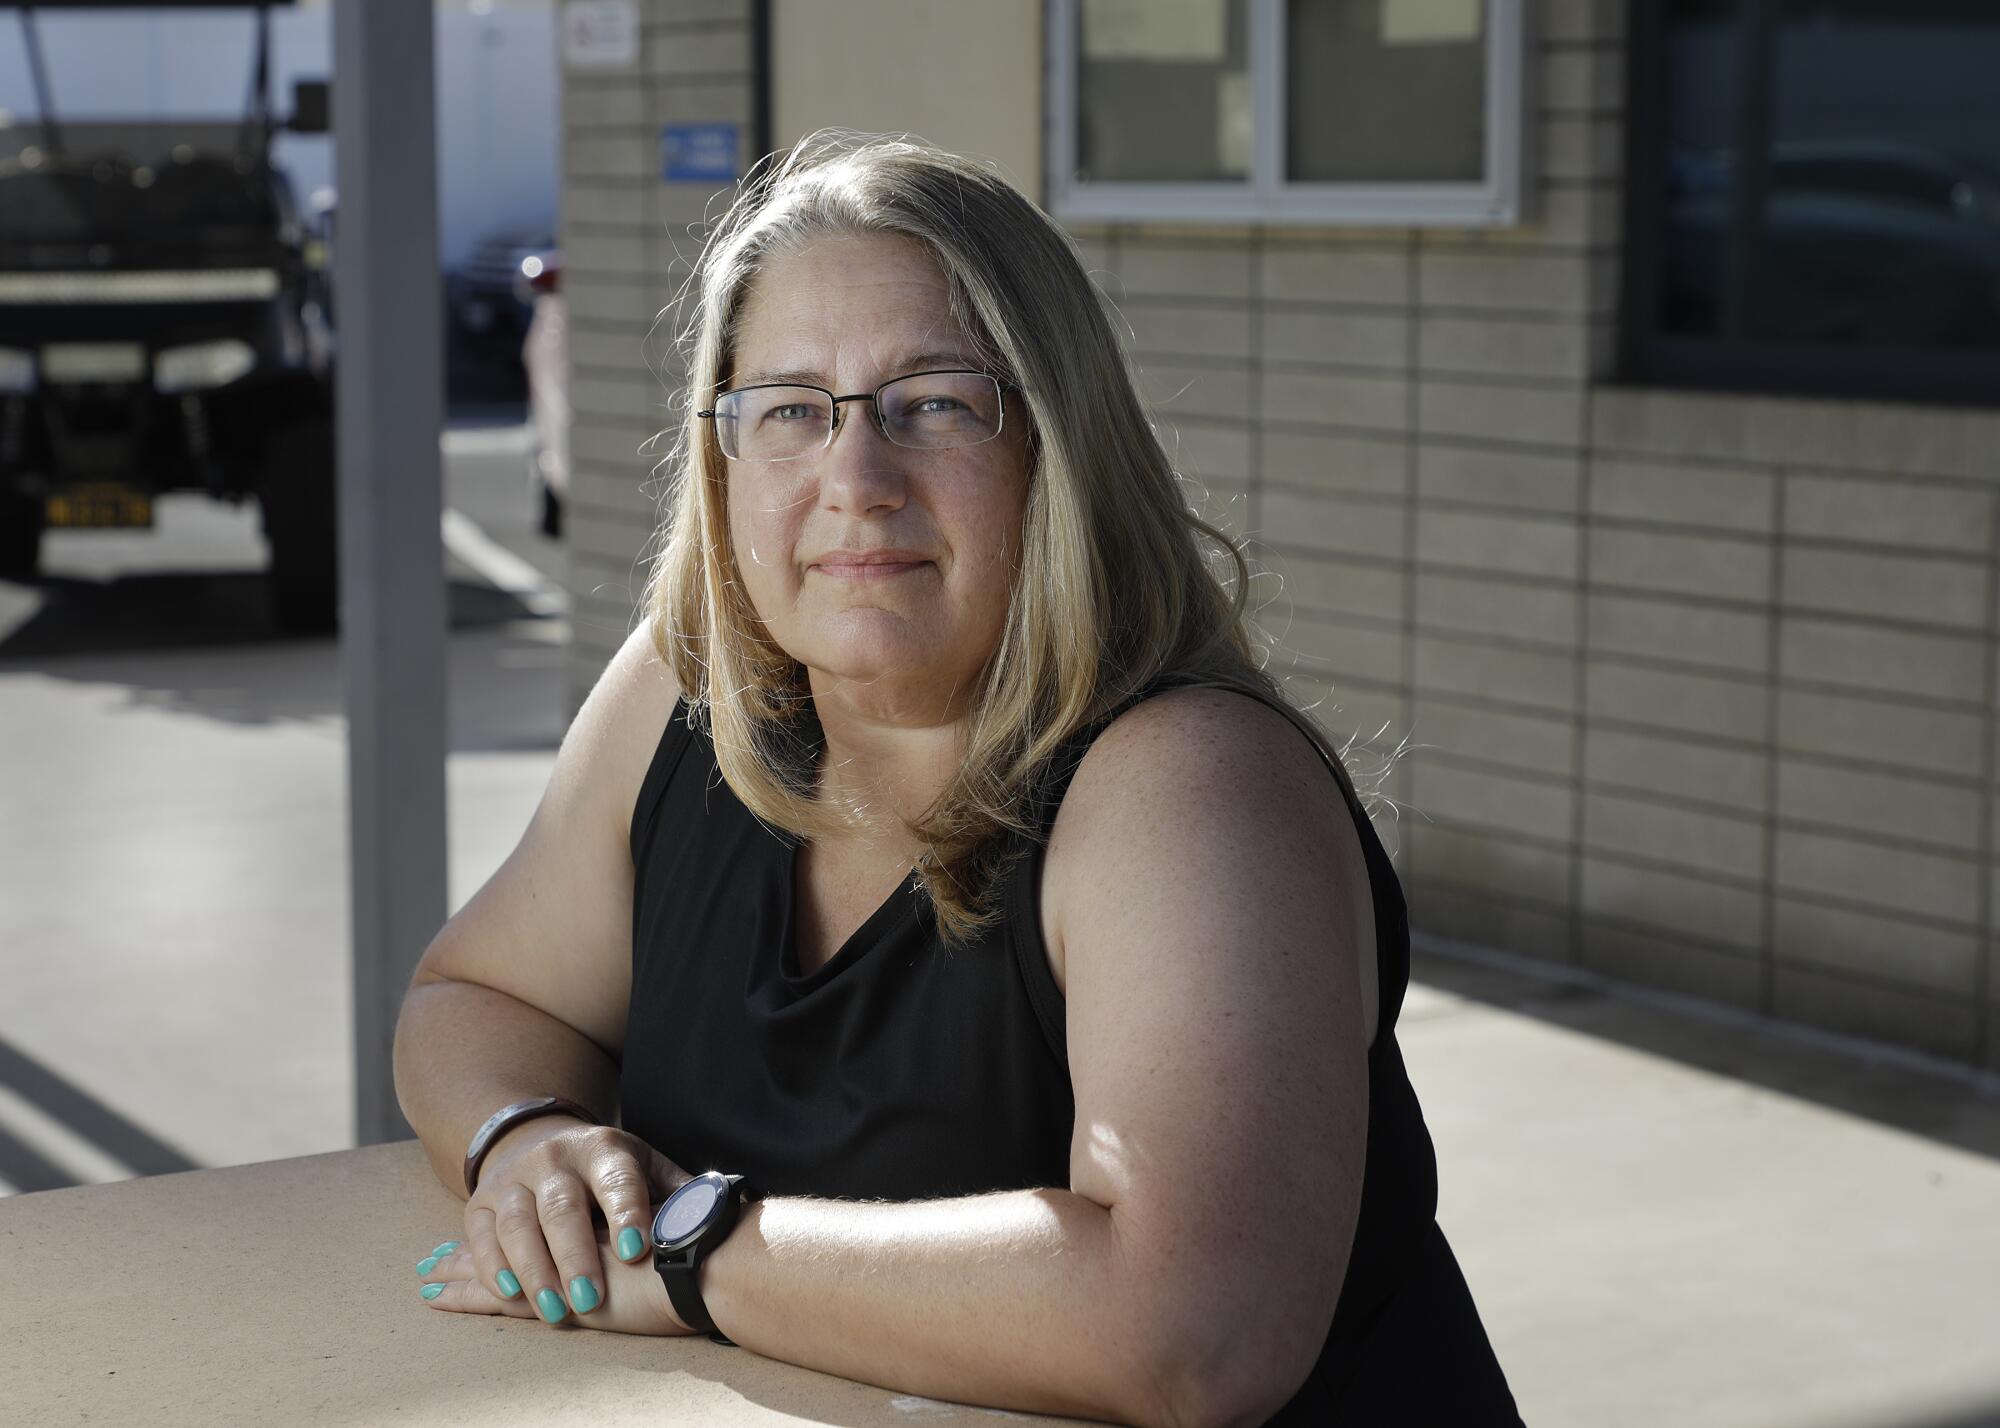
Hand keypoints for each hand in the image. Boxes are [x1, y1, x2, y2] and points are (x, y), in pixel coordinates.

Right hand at [429, 1117, 695, 1329]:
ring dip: (533, 1269)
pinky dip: (493, 1266)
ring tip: (554, 1311)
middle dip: (576, 1255)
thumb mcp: (647, 1170)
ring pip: (518, 1222)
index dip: (627, 1213)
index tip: (637, 1251)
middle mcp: (555, 1159)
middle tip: (591, 1301)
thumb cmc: (608, 1173)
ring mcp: (514, 1178)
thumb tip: (720, 1216)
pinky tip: (510, 1295)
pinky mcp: (480, 1202)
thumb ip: (677, 1195)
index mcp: (604, 1149)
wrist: (539, 1140)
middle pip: (562, 1206)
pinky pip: (482, 1235)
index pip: (618, 1179)